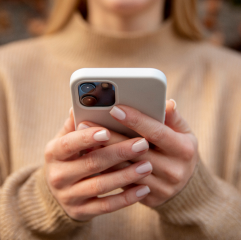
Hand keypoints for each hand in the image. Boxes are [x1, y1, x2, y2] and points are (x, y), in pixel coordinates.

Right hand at [44, 111, 152, 220]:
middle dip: (118, 153)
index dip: (87, 137)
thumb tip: (83, 101)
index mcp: (53, 152)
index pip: (69, 143)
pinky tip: (143, 189)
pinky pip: (105, 206)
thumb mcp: (67, 139)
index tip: (107, 131)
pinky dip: (125, 198)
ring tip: (147, 165)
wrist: (61, 190)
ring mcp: (68, 196)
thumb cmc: (70, 156)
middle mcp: (57, 175)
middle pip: (91, 163)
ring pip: (100, 186)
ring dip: (126, 176)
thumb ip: (75, 123)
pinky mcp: (80, 211)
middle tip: (142, 144)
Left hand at [83, 100, 198, 207]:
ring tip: (85, 141)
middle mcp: (175, 170)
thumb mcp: (183, 133)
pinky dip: (108, 171)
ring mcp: (162, 188)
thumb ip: (174, 118)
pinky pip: (124, 184)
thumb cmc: (180, 150)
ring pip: (126, 170)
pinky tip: (94, 159)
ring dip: (104, 155)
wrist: (185, 183)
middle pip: (136, 152)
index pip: (156, 132)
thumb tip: (166, 103)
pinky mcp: (151, 198)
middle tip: (87, 124)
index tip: (115, 109)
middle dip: (110, 137)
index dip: (135, 120)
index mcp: (184, 150)